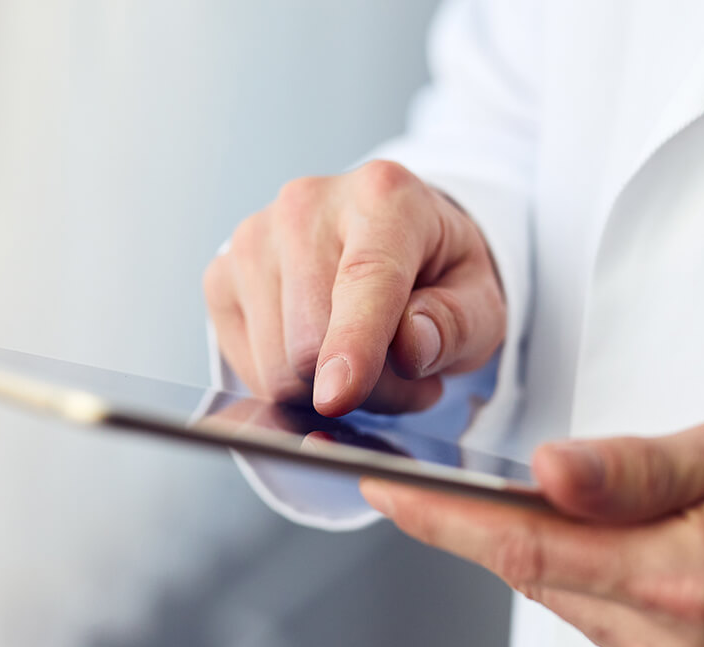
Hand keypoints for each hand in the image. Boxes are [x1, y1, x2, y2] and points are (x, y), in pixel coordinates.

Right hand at [203, 160, 504, 416]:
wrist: (393, 239)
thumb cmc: (438, 272)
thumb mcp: (482, 300)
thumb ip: (457, 324)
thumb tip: (410, 346)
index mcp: (384, 196)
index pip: (365, 279)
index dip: (353, 344)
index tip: (339, 394)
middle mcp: (305, 205)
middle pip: (311, 343)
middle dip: (365, 388)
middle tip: (405, 375)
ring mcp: (252, 238)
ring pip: (276, 367)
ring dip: (327, 390)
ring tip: (367, 362)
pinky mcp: (220, 275)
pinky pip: (249, 370)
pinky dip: (291, 383)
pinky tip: (322, 353)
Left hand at [360, 410, 703, 646]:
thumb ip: (636, 469)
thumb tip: (547, 469)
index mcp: (690, 580)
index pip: (527, 547)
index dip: (443, 520)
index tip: (384, 492)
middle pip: (536, 575)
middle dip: (479, 527)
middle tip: (427, 484)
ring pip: (563, 598)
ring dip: (537, 549)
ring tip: (527, 500)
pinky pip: (599, 621)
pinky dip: (581, 578)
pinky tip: (595, 542)